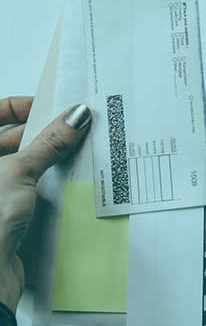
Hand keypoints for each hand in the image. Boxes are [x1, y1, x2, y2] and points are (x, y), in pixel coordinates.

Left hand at [0, 98, 89, 311]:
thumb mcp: (18, 172)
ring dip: (50, 164)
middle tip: (75, 131)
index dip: (20, 107)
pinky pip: (33, 193)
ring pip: (25, 169)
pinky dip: (52, 189)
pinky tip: (72, 186)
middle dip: (43, 136)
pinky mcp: (7, 218)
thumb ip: (48, 144)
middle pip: (11, 142)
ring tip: (78, 157)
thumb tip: (74, 118)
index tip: (52, 108)